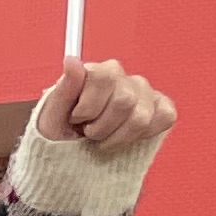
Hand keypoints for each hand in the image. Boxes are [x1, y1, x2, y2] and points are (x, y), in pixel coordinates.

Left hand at [30, 56, 175, 155]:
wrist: (71, 154)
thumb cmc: (60, 134)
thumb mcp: (51, 116)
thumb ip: (64, 88)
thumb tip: (71, 60)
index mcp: (97, 72)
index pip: (104, 78)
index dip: (88, 107)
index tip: (75, 119)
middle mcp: (123, 78)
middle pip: (124, 101)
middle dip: (101, 127)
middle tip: (88, 133)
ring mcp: (144, 92)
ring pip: (141, 116)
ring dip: (117, 137)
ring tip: (103, 138)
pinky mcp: (161, 108)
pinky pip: (165, 117)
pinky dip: (143, 135)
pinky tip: (124, 137)